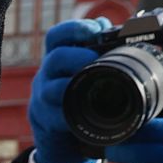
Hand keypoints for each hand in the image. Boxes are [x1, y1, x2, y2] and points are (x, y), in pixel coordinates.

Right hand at [28, 18, 107, 162]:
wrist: (60, 134)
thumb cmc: (77, 98)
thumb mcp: (83, 72)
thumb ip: (97, 50)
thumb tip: (117, 28)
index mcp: (59, 59)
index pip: (57, 36)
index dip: (74, 29)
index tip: (95, 29)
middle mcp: (47, 75)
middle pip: (55, 58)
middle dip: (77, 57)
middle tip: (95, 60)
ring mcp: (44, 98)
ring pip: (51, 89)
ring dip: (72, 87)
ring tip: (92, 88)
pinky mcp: (47, 121)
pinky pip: (56, 117)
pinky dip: (70, 116)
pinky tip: (85, 115)